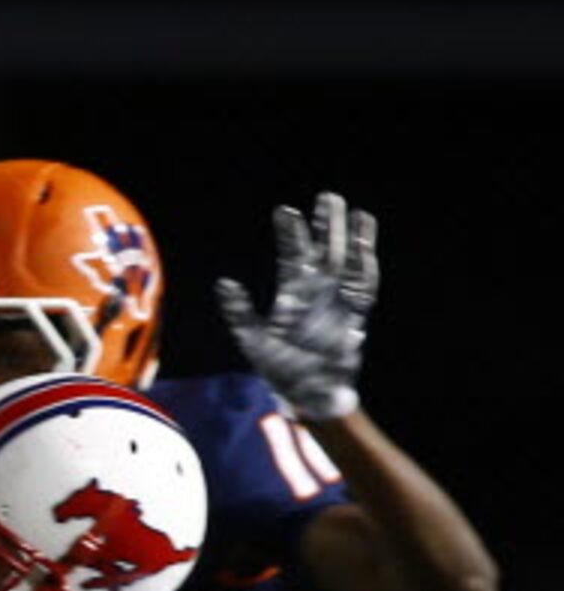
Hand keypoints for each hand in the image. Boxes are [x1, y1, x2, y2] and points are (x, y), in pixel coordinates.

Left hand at [214, 192, 374, 421]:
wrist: (309, 393)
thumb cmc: (280, 368)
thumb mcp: (253, 340)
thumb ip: (240, 312)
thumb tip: (224, 282)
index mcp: (292, 294)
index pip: (291, 256)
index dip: (290, 234)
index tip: (285, 210)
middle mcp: (317, 291)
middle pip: (323, 250)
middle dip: (326, 225)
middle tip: (328, 197)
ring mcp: (339, 300)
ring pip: (347, 262)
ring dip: (351, 239)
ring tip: (356, 213)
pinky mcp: (356, 314)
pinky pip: (364, 285)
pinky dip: (365, 265)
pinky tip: (366, 245)